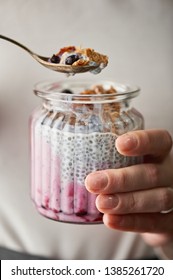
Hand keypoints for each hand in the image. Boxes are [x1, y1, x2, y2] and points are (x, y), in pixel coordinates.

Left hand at [85, 129, 172, 246]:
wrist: (156, 213)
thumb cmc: (133, 180)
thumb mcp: (126, 164)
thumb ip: (105, 155)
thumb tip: (62, 143)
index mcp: (159, 154)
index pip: (159, 141)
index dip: (142, 141)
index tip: (119, 144)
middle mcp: (170, 173)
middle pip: (152, 173)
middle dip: (122, 179)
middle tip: (93, 182)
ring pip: (157, 198)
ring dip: (126, 201)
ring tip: (101, 204)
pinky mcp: (170, 222)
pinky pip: (155, 223)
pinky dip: (131, 222)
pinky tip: (111, 220)